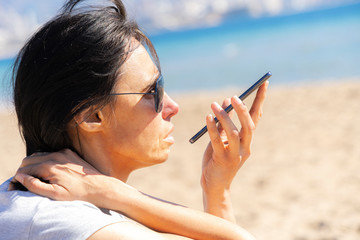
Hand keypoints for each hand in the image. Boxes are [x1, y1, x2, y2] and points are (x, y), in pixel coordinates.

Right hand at [9, 149, 135, 207]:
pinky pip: (51, 153)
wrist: (98, 186)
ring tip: (39, 177)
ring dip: (34, 164)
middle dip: (25, 170)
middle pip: (29, 159)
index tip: (22, 185)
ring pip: (39, 155)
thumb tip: (21, 177)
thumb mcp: (54, 194)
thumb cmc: (77, 193)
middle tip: (29, 181)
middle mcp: (55, 156)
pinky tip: (51, 171)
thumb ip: (35, 185)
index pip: (24, 169)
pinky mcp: (69, 152)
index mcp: (49, 166)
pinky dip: (46, 160)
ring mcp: (63, 152)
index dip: (20, 178)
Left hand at [201, 81, 267, 196]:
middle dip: (243, 110)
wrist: (214, 184)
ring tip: (213, 105)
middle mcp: (245, 147)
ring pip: (234, 133)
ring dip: (224, 117)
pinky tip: (207, 118)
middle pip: (249, 126)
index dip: (260, 100)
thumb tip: (224, 101)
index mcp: (247, 141)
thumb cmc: (218, 159)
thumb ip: (224, 122)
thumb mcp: (221, 138)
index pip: (256, 117)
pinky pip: (217, 141)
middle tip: (233, 97)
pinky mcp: (222, 160)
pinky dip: (212, 128)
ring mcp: (235, 155)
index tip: (264, 83)